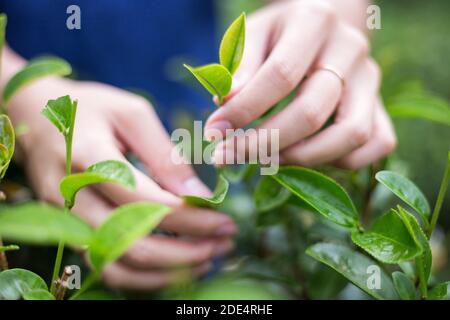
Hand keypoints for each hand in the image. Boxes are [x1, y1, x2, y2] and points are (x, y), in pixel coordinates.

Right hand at [8, 77, 235, 289]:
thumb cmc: (91, 109)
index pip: (145, 201)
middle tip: (224, 243)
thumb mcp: (132, 114)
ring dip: (169, 270)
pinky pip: (108, 268)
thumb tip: (198, 195)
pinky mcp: (71, 231)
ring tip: (208, 258)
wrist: (36, 116)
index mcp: (88, 156)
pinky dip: (145, 277)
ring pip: (120, 265)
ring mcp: (67, 219)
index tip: (224, 220)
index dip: (190, 217)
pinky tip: (177, 267)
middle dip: (187, 249)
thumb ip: (164, 155)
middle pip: (133, 241)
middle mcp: (72, 196)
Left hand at [205, 0, 395, 169]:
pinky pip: (376, 144)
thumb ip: (237, 68)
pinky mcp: (382, 106)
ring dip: (303, 158)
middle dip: (264, 143)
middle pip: (312, 110)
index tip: (213, 132)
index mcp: (314, 22)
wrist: (320, 30)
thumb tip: (225, 106)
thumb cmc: (277, 37)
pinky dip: (341, 161)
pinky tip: (305, 157)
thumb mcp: (250, 36)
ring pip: (351, 134)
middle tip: (228, 156)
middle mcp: (350, 49)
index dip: (243, 111)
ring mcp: (371, 79)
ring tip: (268, 159)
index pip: (279, 76)